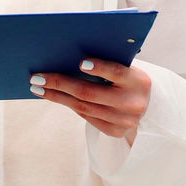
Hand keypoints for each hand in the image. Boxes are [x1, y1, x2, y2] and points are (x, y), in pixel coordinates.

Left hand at [30, 58, 150, 144]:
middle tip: (37, 77)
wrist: (148, 106)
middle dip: (60, 84)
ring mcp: (124, 121)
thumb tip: (69, 54)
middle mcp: (133, 103)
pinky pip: (86, 117)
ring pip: (83, 107)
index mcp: (139, 81)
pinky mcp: (115, 132)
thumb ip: (107, 62)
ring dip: (57, 96)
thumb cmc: (128, 78)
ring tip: (38, 87)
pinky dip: (68, 104)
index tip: (80, 63)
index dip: (100, 68)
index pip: (117, 73)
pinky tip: (53, 96)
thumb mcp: (127, 67)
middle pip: (90, 93)